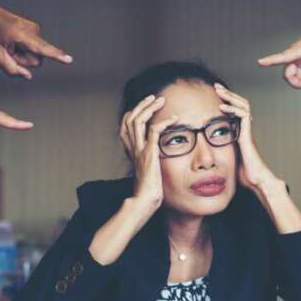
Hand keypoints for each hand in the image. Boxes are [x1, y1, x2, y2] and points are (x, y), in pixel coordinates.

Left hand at [0, 0, 71, 79]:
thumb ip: (11, 69)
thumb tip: (28, 76)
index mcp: (21, 35)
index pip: (41, 48)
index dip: (56, 55)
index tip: (69, 59)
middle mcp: (33, 30)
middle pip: (36, 60)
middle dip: (23, 60)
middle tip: (8, 49)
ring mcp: (36, 29)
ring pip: (36, 55)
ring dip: (23, 54)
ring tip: (10, 44)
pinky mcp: (36, 31)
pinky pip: (35, 49)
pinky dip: (24, 48)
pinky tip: (14, 41)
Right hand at [119, 95, 177, 212]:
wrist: (143, 203)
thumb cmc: (148, 193)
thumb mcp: (148, 173)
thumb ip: (151, 163)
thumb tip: (160, 160)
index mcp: (132, 151)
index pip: (125, 125)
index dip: (134, 112)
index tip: (146, 106)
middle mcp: (133, 149)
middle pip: (129, 118)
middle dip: (141, 105)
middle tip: (155, 98)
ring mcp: (139, 151)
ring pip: (138, 121)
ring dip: (150, 108)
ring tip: (161, 101)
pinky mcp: (149, 154)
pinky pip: (154, 132)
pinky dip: (165, 122)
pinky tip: (175, 119)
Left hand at [214, 84, 277, 192]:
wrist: (256, 180)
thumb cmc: (243, 173)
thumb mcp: (227, 159)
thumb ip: (220, 151)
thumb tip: (204, 154)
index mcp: (240, 132)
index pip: (235, 110)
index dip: (226, 101)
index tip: (215, 95)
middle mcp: (245, 129)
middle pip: (240, 104)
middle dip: (228, 94)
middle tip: (216, 86)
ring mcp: (247, 131)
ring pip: (243, 106)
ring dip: (230, 97)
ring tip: (219, 91)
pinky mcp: (248, 135)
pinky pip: (243, 116)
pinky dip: (233, 110)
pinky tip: (222, 108)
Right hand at [257, 20, 300, 92]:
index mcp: (300, 50)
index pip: (282, 57)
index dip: (270, 60)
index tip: (259, 62)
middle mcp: (294, 52)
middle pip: (288, 73)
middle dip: (297, 81)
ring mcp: (296, 54)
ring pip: (293, 73)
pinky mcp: (300, 56)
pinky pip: (297, 70)